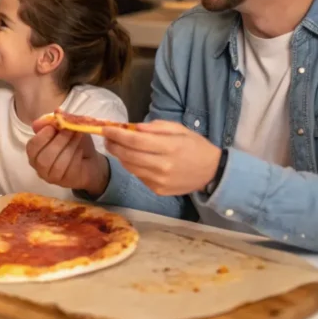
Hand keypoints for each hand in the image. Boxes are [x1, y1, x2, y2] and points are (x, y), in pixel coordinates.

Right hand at [25, 118, 109, 195]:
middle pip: (43, 158)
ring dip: (68, 148)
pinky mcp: (64, 182)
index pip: (32, 147)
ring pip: (55, 165)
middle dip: (58, 141)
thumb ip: (59, 120)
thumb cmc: (74, 142)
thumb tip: (56, 111)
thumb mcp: (67, 127)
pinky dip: (75, 157)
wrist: (90, 160)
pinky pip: (67, 170)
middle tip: (70, 130)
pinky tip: (80, 150)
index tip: (55, 126)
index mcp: (35, 152)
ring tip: (77, 137)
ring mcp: (51, 177)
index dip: (42, 136)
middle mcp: (39, 166)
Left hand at [102, 120, 221, 195]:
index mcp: (169, 147)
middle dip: (113, 145)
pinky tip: (133, 159)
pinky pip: (138, 176)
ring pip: (130, 167)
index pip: (135, 141)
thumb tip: (134, 128)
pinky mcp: (158, 190)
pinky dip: (132, 166)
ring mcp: (160, 181)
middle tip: (106, 137)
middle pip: (128, 155)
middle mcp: (163, 166)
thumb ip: (156, 128)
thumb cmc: (195, 146)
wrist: (212, 172)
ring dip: (120, 156)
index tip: (105, 128)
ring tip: (116, 146)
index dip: (117, 135)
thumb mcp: (179, 129)